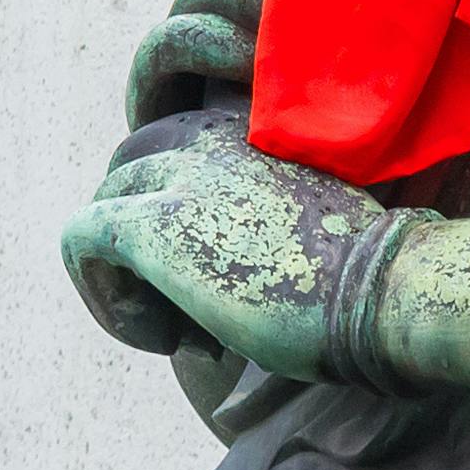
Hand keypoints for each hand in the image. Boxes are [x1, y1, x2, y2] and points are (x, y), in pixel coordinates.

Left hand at [60, 121, 418, 386]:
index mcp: (251, 131)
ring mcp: (177, 178)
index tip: (225, 280)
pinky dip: (106, 296)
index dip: (180, 217)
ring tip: (180, 334)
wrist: (389, 293)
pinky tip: (161, 338)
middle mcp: (207, 139)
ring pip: (101, 209)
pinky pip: (80, 241)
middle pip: (127, 173)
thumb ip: (260, 223)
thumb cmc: (373, 281)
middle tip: (194, 312)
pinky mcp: (150, 227)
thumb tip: (218, 273)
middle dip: (143, 244)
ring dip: (128, 278)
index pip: (173, 150)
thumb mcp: (311, 230)